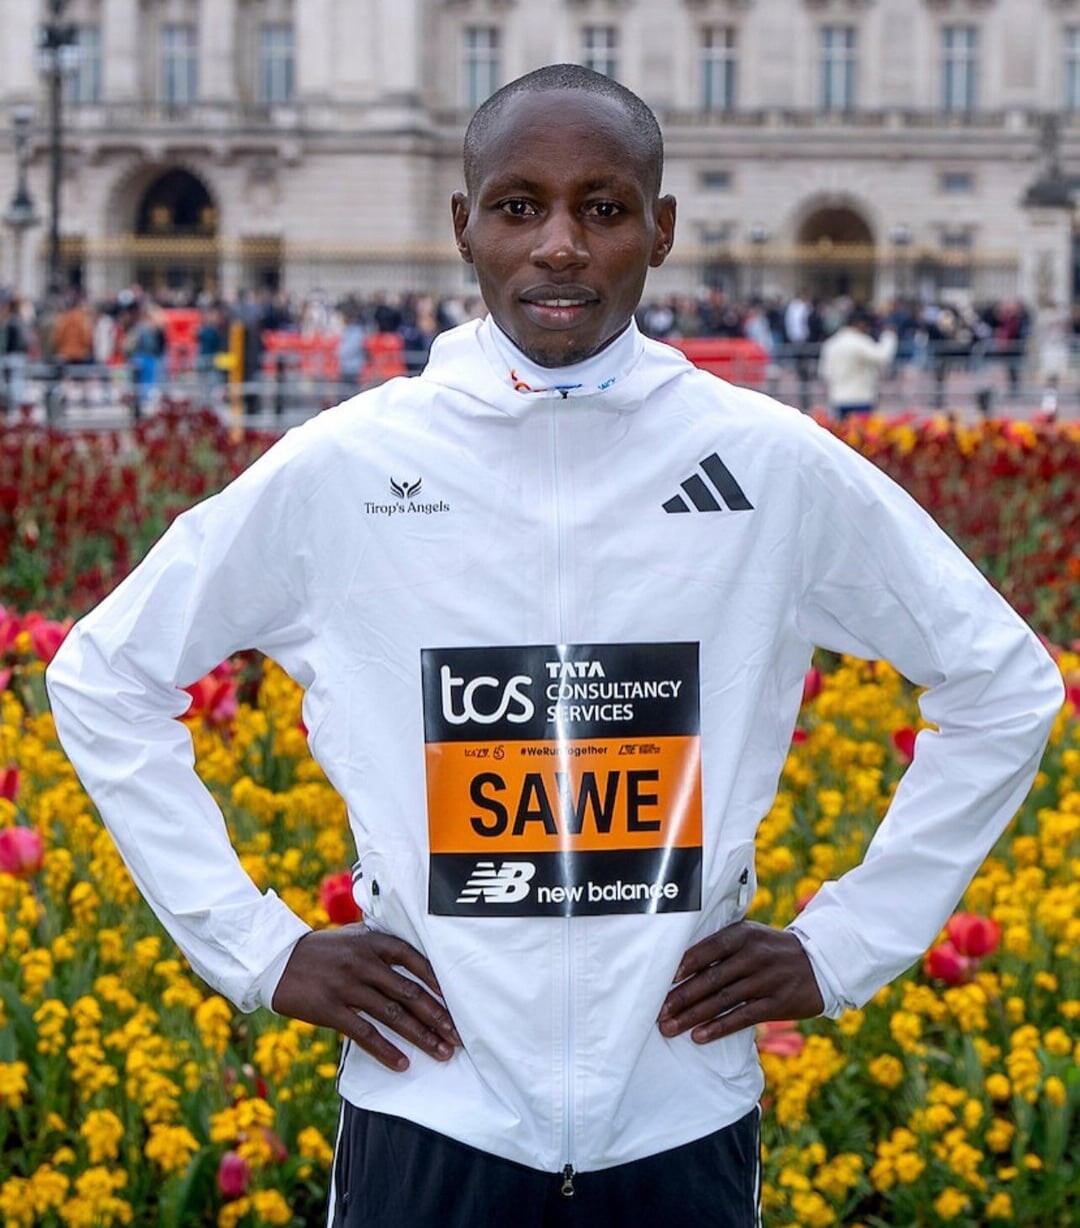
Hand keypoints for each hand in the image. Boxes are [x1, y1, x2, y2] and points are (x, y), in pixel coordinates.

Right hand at [271, 926, 460, 1071]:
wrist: (277, 958)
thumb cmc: (322, 950)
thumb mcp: (354, 937)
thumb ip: (383, 946)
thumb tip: (418, 961)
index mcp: (374, 941)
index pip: (417, 960)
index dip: (440, 983)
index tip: (459, 1002)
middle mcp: (364, 962)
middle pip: (410, 992)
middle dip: (438, 1016)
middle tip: (459, 1035)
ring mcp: (347, 986)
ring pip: (393, 1015)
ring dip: (421, 1036)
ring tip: (442, 1052)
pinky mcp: (331, 1009)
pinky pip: (365, 1033)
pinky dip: (386, 1050)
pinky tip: (402, 1063)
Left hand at [658, 921, 824, 1043]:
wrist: (818, 963)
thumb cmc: (770, 950)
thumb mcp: (750, 936)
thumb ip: (721, 946)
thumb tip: (679, 965)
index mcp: (743, 934)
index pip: (708, 948)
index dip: (685, 964)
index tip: (664, 980)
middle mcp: (754, 956)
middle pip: (710, 979)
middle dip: (681, 997)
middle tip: (658, 1012)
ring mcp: (766, 980)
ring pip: (722, 1000)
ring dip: (692, 1016)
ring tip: (670, 1028)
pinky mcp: (776, 1004)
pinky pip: (742, 1018)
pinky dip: (718, 1028)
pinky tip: (699, 1036)